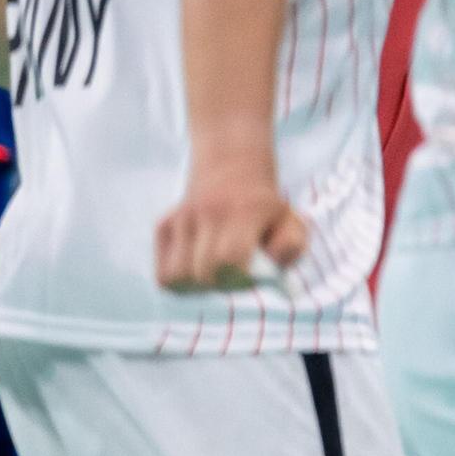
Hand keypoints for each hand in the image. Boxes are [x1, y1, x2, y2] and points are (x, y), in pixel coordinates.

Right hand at [155, 159, 308, 291]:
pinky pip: (163, 274)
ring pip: (175, 276)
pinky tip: (197, 268)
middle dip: (219, 284)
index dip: (239, 277)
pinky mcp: (163, 225)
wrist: (232, 169)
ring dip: (195, 286)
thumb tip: (272, 265)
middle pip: (202, 271)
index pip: (230, 258)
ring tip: (213, 276)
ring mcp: (182, 217)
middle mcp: (209, 210)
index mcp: (246, 210)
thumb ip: (291, 246)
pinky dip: (180, 281)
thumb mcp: (291, 222)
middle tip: (232, 275)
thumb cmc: (266, 209)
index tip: (248, 274)